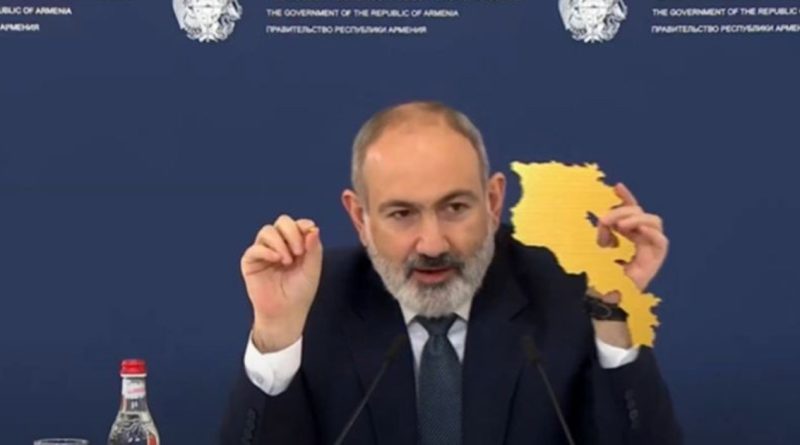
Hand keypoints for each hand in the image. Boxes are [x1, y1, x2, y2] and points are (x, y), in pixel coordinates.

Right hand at [241, 215, 322, 352]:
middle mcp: (279, 245)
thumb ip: (314, 249)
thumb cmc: (300, 292)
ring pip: (267, 231)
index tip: (310, 235)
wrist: (286, 313)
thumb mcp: (312, 269)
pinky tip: (277, 259)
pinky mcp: (251, 262)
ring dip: (280, 242)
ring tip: (287, 261)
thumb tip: (314, 228)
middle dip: (292, 232)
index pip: (298, 224)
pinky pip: (255, 248)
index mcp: (296, 244)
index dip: (303, 226)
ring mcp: (264, 252)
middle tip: (299, 251)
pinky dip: (266, 251)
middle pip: (282, 222)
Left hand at [597, 183, 668, 291]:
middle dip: (622, 211)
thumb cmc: (600, 274)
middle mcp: (641, 238)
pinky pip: (661, 240)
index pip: (631, 211)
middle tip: (605, 221)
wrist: (606, 298)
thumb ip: (603, 231)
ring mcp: (650, 248)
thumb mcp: (596, 246)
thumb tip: (604, 220)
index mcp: (628, 234)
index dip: (626, 198)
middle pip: (640, 213)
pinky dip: (650, 232)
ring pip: (653, 221)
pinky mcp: (656, 259)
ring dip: (636, 219)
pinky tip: (636, 230)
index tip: (616, 187)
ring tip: (620, 226)